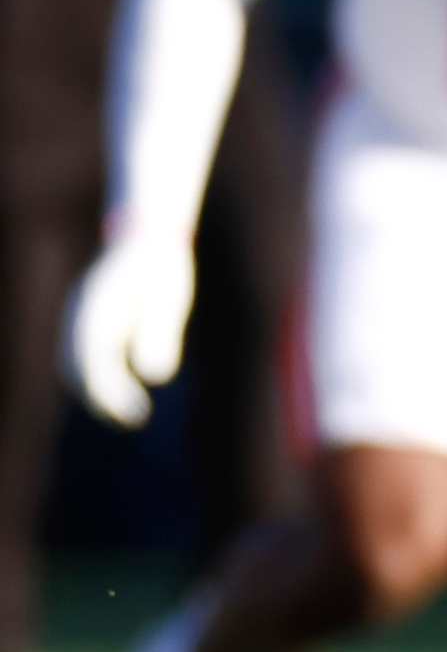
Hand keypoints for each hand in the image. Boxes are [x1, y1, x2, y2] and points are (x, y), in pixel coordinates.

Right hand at [63, 229, 195, 428]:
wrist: (145, 233)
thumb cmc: (160, 267)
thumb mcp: (169, 297)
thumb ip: (161, 334)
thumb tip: (154, 375)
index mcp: (98, 307)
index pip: (95, 363)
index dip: (112, 394)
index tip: (136, 413)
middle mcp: (78, 312)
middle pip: (77, 369)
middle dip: (101, 399)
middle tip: (134, 418)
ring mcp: (75, 315)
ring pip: (72, 365)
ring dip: (93, 392)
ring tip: (128, 413)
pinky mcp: (82, 320)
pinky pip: (77, 357)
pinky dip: (92, 379)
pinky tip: (119, 393)